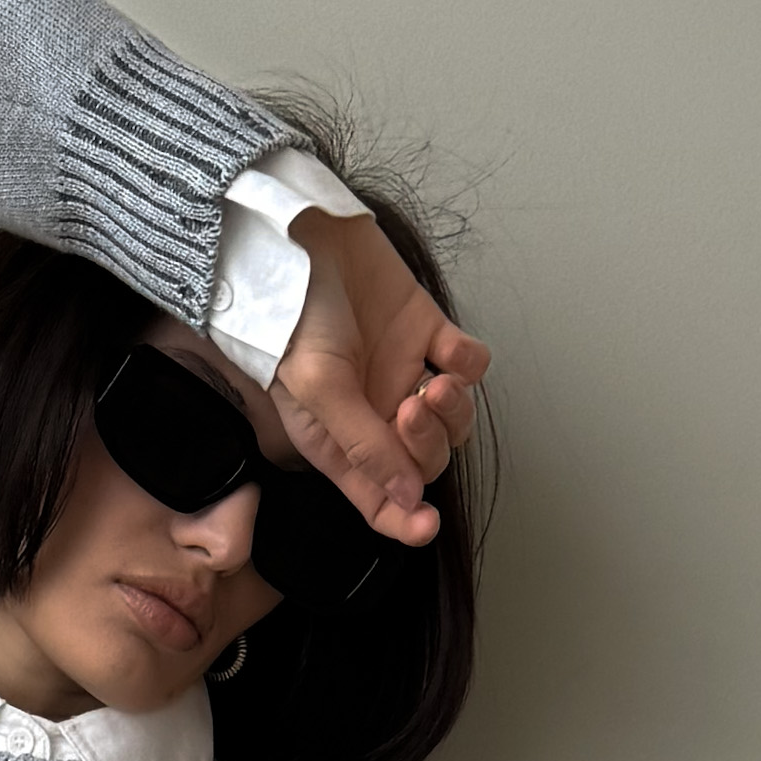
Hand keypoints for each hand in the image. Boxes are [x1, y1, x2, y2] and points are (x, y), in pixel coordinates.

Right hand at [265, 211, 487, 544]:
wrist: (299, 237)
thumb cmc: (289, 316)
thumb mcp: (319, 388)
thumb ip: (363, 445)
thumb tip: (406, 496)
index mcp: (340, 441)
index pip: (379, 498)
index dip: (405, 519)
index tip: (427, 523)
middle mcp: (374, 415)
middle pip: (425, 460)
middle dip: (428, 445)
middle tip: (411, 408)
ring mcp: (403, 373)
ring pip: (452, 419)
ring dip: (453, 410)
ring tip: (435, 383)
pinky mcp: (427, 331)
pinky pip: (466, 362)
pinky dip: (470, 364)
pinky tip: (450, 352)